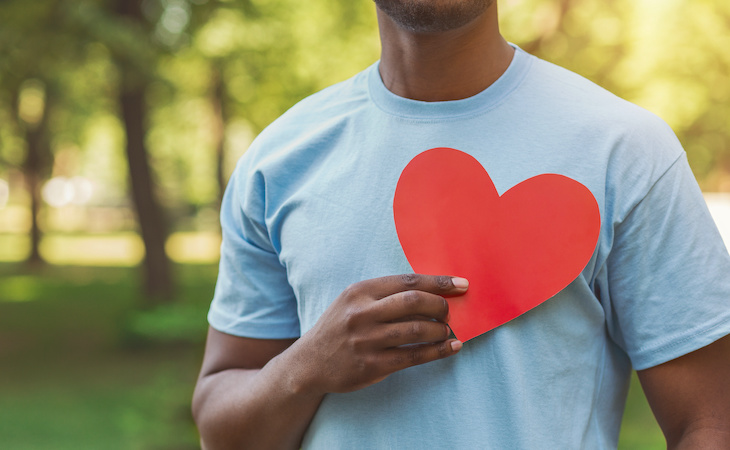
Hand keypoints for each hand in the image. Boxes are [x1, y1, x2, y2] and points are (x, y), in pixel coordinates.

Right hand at [289, 274, 467, 394]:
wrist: (310, 362)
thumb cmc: (340, 327)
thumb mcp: (353, 302)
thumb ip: (385, 295)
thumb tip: (432, 292)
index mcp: (359, 291)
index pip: (407, 281)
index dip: (439, 282)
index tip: (461, 284)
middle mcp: (362, 313)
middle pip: (414, 302)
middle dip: (441, 305)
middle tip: (449, 312)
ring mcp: (366, 341)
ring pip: (417, 330)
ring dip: (441, 330)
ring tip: (448, 331)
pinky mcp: (372, 365)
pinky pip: (414, 356)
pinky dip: (438, 351)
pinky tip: (451, 348)